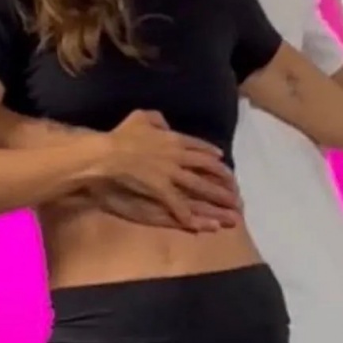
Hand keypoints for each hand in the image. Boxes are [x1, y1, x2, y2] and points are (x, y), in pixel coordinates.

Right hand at [99, 110, 241, 230]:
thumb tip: (165, 123)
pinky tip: (199, 225)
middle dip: (224, 180)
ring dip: (217, 199)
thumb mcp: (140, 117)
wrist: (107, 153)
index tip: (223, 161)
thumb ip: (156, 119)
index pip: (199, 147)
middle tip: (236, 190)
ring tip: (230, 209)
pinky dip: (189, 216)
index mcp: (174, 139)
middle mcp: (178, 156)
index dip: (213, 154)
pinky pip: (178, 205)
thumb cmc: (119, 135)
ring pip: (200, 187)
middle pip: (208, 168)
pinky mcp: (161, 189)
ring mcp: (171, 174)